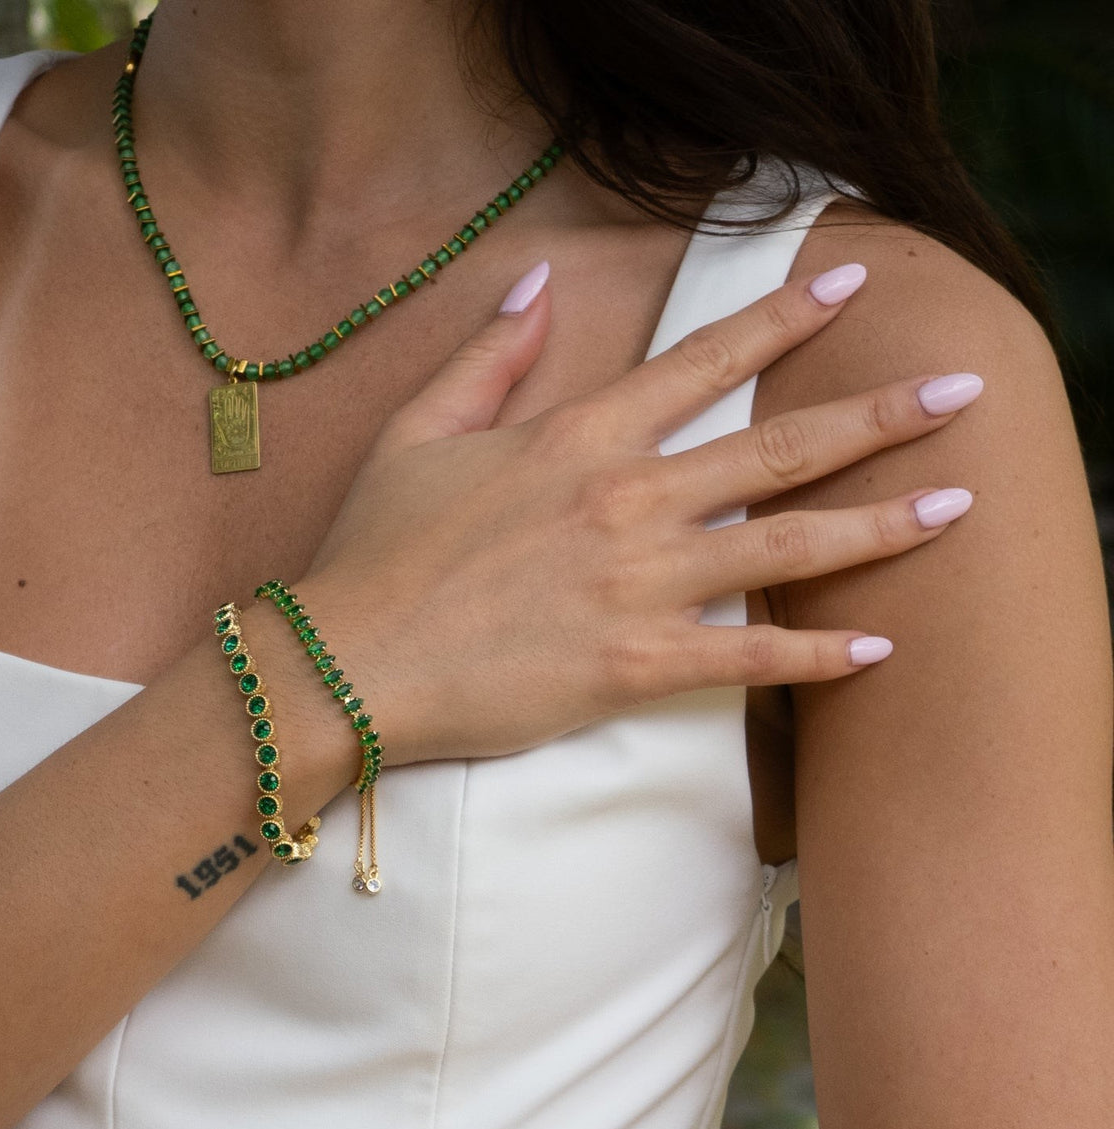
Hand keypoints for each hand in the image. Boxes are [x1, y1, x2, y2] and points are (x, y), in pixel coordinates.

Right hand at [298, 261, 978, 764]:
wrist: (350, 661)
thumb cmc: (379, 549)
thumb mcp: (418, 430)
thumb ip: (488, 354)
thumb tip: (539, 282)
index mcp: (577, 437)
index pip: (702, 361)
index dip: (781, 318)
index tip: (847, 283)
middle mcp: (626, 500)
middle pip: (777, 449)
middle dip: (878, 414)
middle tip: (959, 392)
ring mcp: (637, 585)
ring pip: (786, 548)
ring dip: (879, 525)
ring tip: (957, 504)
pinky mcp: (634, 665)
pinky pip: (747, 658)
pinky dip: (816, 657)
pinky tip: (879, 649)